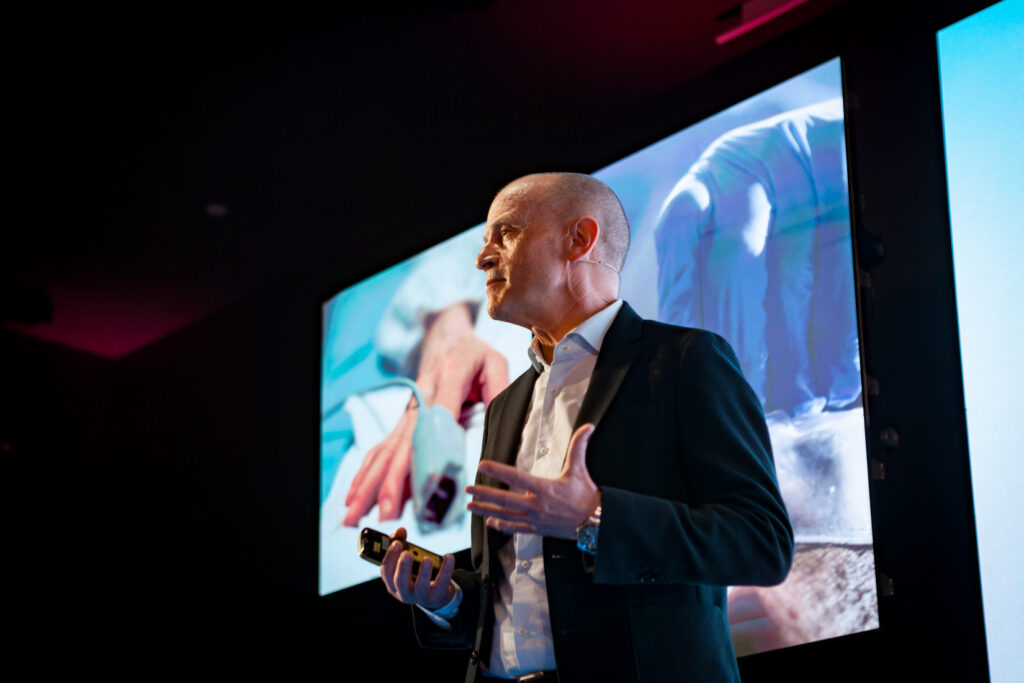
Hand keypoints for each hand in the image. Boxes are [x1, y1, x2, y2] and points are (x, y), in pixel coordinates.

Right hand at [343, 303, 508, 525]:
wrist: (446, 334)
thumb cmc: (474, 353)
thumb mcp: (495, 362)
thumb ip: (500, 389)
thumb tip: (501, 422)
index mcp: (450, 376)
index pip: (440, 418)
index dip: (432, 451)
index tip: (427, 481)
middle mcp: (422, 394)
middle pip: (406, 441)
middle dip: (393, 478)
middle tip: (387, 509)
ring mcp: (409, 408)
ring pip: (388, 448)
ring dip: (372, 481)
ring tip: (357, 511)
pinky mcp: (404, 418)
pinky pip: (383, 447)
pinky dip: (368, 472)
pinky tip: (355, 495)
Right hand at [380, 527, 455, 609]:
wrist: (435, 596)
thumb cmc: (416, 575)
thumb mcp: (407, 562)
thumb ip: (401, 545)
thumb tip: (400, 530)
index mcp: (392, 584)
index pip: (386, 572)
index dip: (390, 556)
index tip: (397, 542)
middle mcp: (404, 593)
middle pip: (400, 581)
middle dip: (403, 567)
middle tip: (407, 553)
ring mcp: (420, 597)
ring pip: (420, 586)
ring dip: (424, 572)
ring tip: (427, 559)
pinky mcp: (437, 596)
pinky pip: (441, 583)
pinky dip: (446, 569)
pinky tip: (449, 557)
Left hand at [466, 423, 600, 539]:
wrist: (595, 522)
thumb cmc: (587, 495)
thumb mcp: (580, 469)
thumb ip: (579, 446)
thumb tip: (588, 426)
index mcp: (545, 489)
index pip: (516, 477)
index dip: (498, 471)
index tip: (482, 465)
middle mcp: (537, 505)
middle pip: (504, 500)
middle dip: (483, 494)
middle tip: (467, 490)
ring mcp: (535, 519)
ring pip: (505, 515)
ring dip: (486, 510)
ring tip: (471, 506)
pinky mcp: (537, 529)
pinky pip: (515, 528)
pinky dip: (501, 526)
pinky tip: (490, 523)